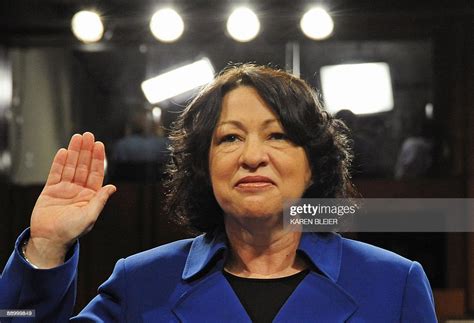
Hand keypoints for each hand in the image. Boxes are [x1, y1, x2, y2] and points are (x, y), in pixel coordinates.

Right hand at [25, 132, 115, 267]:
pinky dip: (59, 162)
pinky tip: (64, 151)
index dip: (98, 159)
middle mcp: (79, 190)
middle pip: (83, 166)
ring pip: (70, 166)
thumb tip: (113, 187)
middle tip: (88, 135)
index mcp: (90, 195)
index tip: (99, 145)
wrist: (49, 239)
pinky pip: (56, 173)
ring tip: (77, 137)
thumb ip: (100, 200)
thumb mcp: (89, 216)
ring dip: (74, 152)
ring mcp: (64, 189)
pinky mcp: (50, 190)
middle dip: (86, 151)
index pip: (96, 173)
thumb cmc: (71, 231)